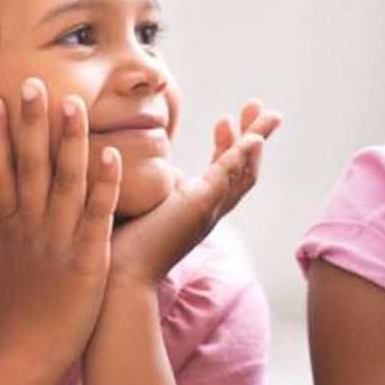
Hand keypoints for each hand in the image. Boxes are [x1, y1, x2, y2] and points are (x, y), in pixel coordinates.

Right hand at [0, 79, 124, 362]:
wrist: (26, 353)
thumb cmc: (14, 309)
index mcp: (10, 226)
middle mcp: (30, 227)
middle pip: (28, 167)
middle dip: (30, 124)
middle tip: (33, 83)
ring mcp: (57, 241)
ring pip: (64, 182)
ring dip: (68, 142)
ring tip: (72, 103)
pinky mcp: (87, 258)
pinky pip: (97, 214)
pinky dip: (103, 184)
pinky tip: (110, 153)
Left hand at [108, 101, 281, 286]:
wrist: (116, 277)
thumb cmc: (119, 247)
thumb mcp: (140, 206)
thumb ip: (152, 188)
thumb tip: (154, 168)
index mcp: (194, 210)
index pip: (221, 173)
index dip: (229, 145)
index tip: (225, 119)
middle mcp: (207, 212)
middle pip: (244, 171)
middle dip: (254, 137)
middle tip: (260, 108)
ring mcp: (207, 211)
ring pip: (244, 174)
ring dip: (256, 141)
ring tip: (268, 115)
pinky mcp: (199, 209)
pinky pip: (229, 178)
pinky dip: (243, 157)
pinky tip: (251, 138)